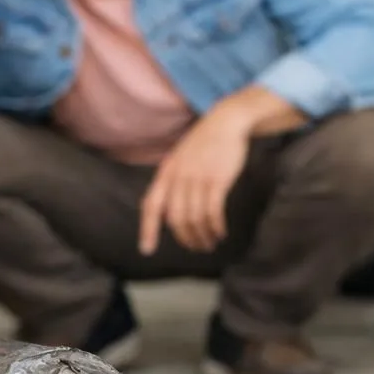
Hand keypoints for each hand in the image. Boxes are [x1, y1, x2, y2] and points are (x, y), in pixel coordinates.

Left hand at [138, 111, 251, 254]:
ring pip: (195, 218)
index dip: (147, 229)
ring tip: (210, 242)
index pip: (151, 206)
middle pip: (176, 219)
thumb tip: (170, 211)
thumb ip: (173, 181)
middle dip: (186, 238)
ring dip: (203, 235)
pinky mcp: (217, 180)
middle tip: (197, 247)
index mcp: (166, 173)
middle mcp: (178, 177)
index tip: (147, 250)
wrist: (226, 122)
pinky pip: (213, 211)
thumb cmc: (205, 142)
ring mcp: (197, 178)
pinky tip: (221, 232)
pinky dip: (216, 226)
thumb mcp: (180, 159)